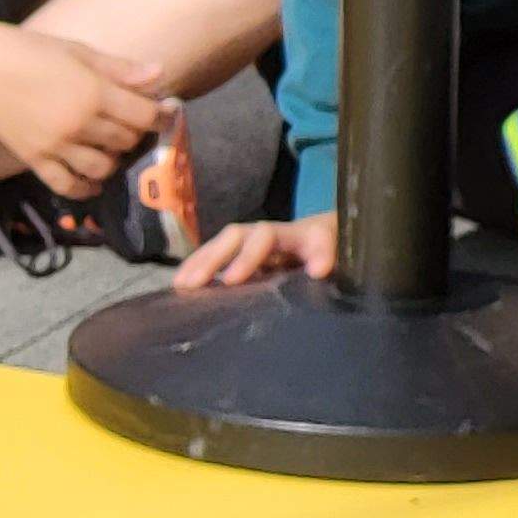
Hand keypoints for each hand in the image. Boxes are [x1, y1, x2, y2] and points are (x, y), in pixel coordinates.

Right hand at [0, 22, 167, 198]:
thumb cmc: (29, 51)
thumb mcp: (78, 51)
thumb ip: (119, 68)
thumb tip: (159, 75)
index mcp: (94, 93)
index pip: (145, 115)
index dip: (161, 114)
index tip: (163, 111)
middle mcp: (79, 124)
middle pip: (126, 140)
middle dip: (135, 132)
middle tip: (130, 122)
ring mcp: (56, 146)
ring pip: (103, 166)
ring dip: (113, 158)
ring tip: (108, 146)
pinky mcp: (34, 159)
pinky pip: (67, 185)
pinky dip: (85, 187)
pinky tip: (93, 180)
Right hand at [174, 212, 337, 290]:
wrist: (332, 238)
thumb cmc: (334, 250)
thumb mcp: (337, 251)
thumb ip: (328, 256)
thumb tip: (319, 269)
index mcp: (291, 233)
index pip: (263, 237)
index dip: (247, 257)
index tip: (232, 280)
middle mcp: (267, 233)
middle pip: (234, 237)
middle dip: (212, 259)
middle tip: (192, 283)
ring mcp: (253, 241)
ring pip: (221, 244)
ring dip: (199, 262)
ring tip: (180, 284)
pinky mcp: (245, 253)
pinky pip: (218, 254)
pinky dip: (199, 266)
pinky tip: (182, 282)